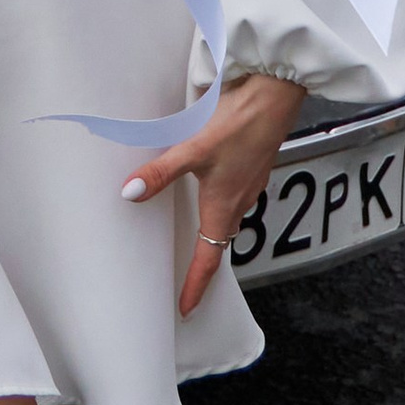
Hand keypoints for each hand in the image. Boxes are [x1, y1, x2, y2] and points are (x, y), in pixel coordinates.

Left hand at [120, 72, 307, 314]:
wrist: (274, 96)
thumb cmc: (238, 124)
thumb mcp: (193, 149)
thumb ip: (161, 172)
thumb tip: (130, 193)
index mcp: (224, 207)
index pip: (209, 260)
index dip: (196, 286)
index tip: (186, 309)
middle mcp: (239, 202)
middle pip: (219, 243)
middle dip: (204, 266)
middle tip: (187, 281)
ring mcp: (248, 183)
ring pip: (227, 219)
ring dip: (211, 235)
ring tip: (193, 241)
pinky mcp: (251, 165)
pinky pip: (233, 198)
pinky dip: (218, 206)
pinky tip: (206, 191)